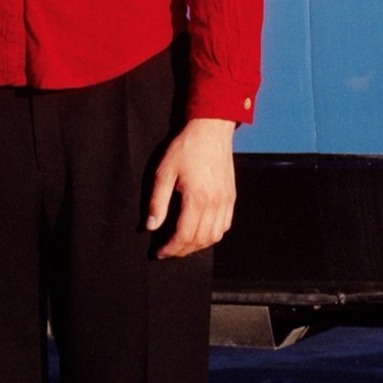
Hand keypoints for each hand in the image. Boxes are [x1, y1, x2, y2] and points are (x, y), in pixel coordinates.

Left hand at [146, 117, 236, 257]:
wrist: (210, 129)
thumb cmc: (185, 148)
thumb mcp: (164, 171)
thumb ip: (157, 201)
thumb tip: (150, 226)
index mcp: (197, 199)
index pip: (184, 235)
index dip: (171, 248)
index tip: (159, 252)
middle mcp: (215, 204)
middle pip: (200, 240)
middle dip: (182, 250)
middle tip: (168, 251)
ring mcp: (226, 201)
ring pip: (215, 236)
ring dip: (198, 245)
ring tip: (183, 244)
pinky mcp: (231, 197)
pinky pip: (225, 225)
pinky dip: (213, 235)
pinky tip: (201, 232)